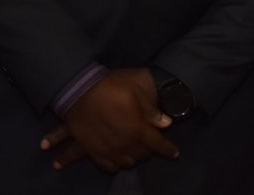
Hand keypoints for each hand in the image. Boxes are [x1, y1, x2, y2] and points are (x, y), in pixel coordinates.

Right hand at [39, 68, 176, 172]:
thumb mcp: (135, 90)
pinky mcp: (93, 153)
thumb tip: (167, 124)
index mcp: (137, 129)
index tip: (175, 153)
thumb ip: (151, 109)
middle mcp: (125, 144)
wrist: (77, 91)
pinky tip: (117, 159)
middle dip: (149, 150)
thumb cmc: (109, 87)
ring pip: (127, 163)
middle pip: (143, 155)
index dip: (168, 149)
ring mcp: (108, 151)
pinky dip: (115, 164)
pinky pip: (109, 167)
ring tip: (134, 150)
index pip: (158, 144)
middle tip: (149, 143)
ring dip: (133, 157)